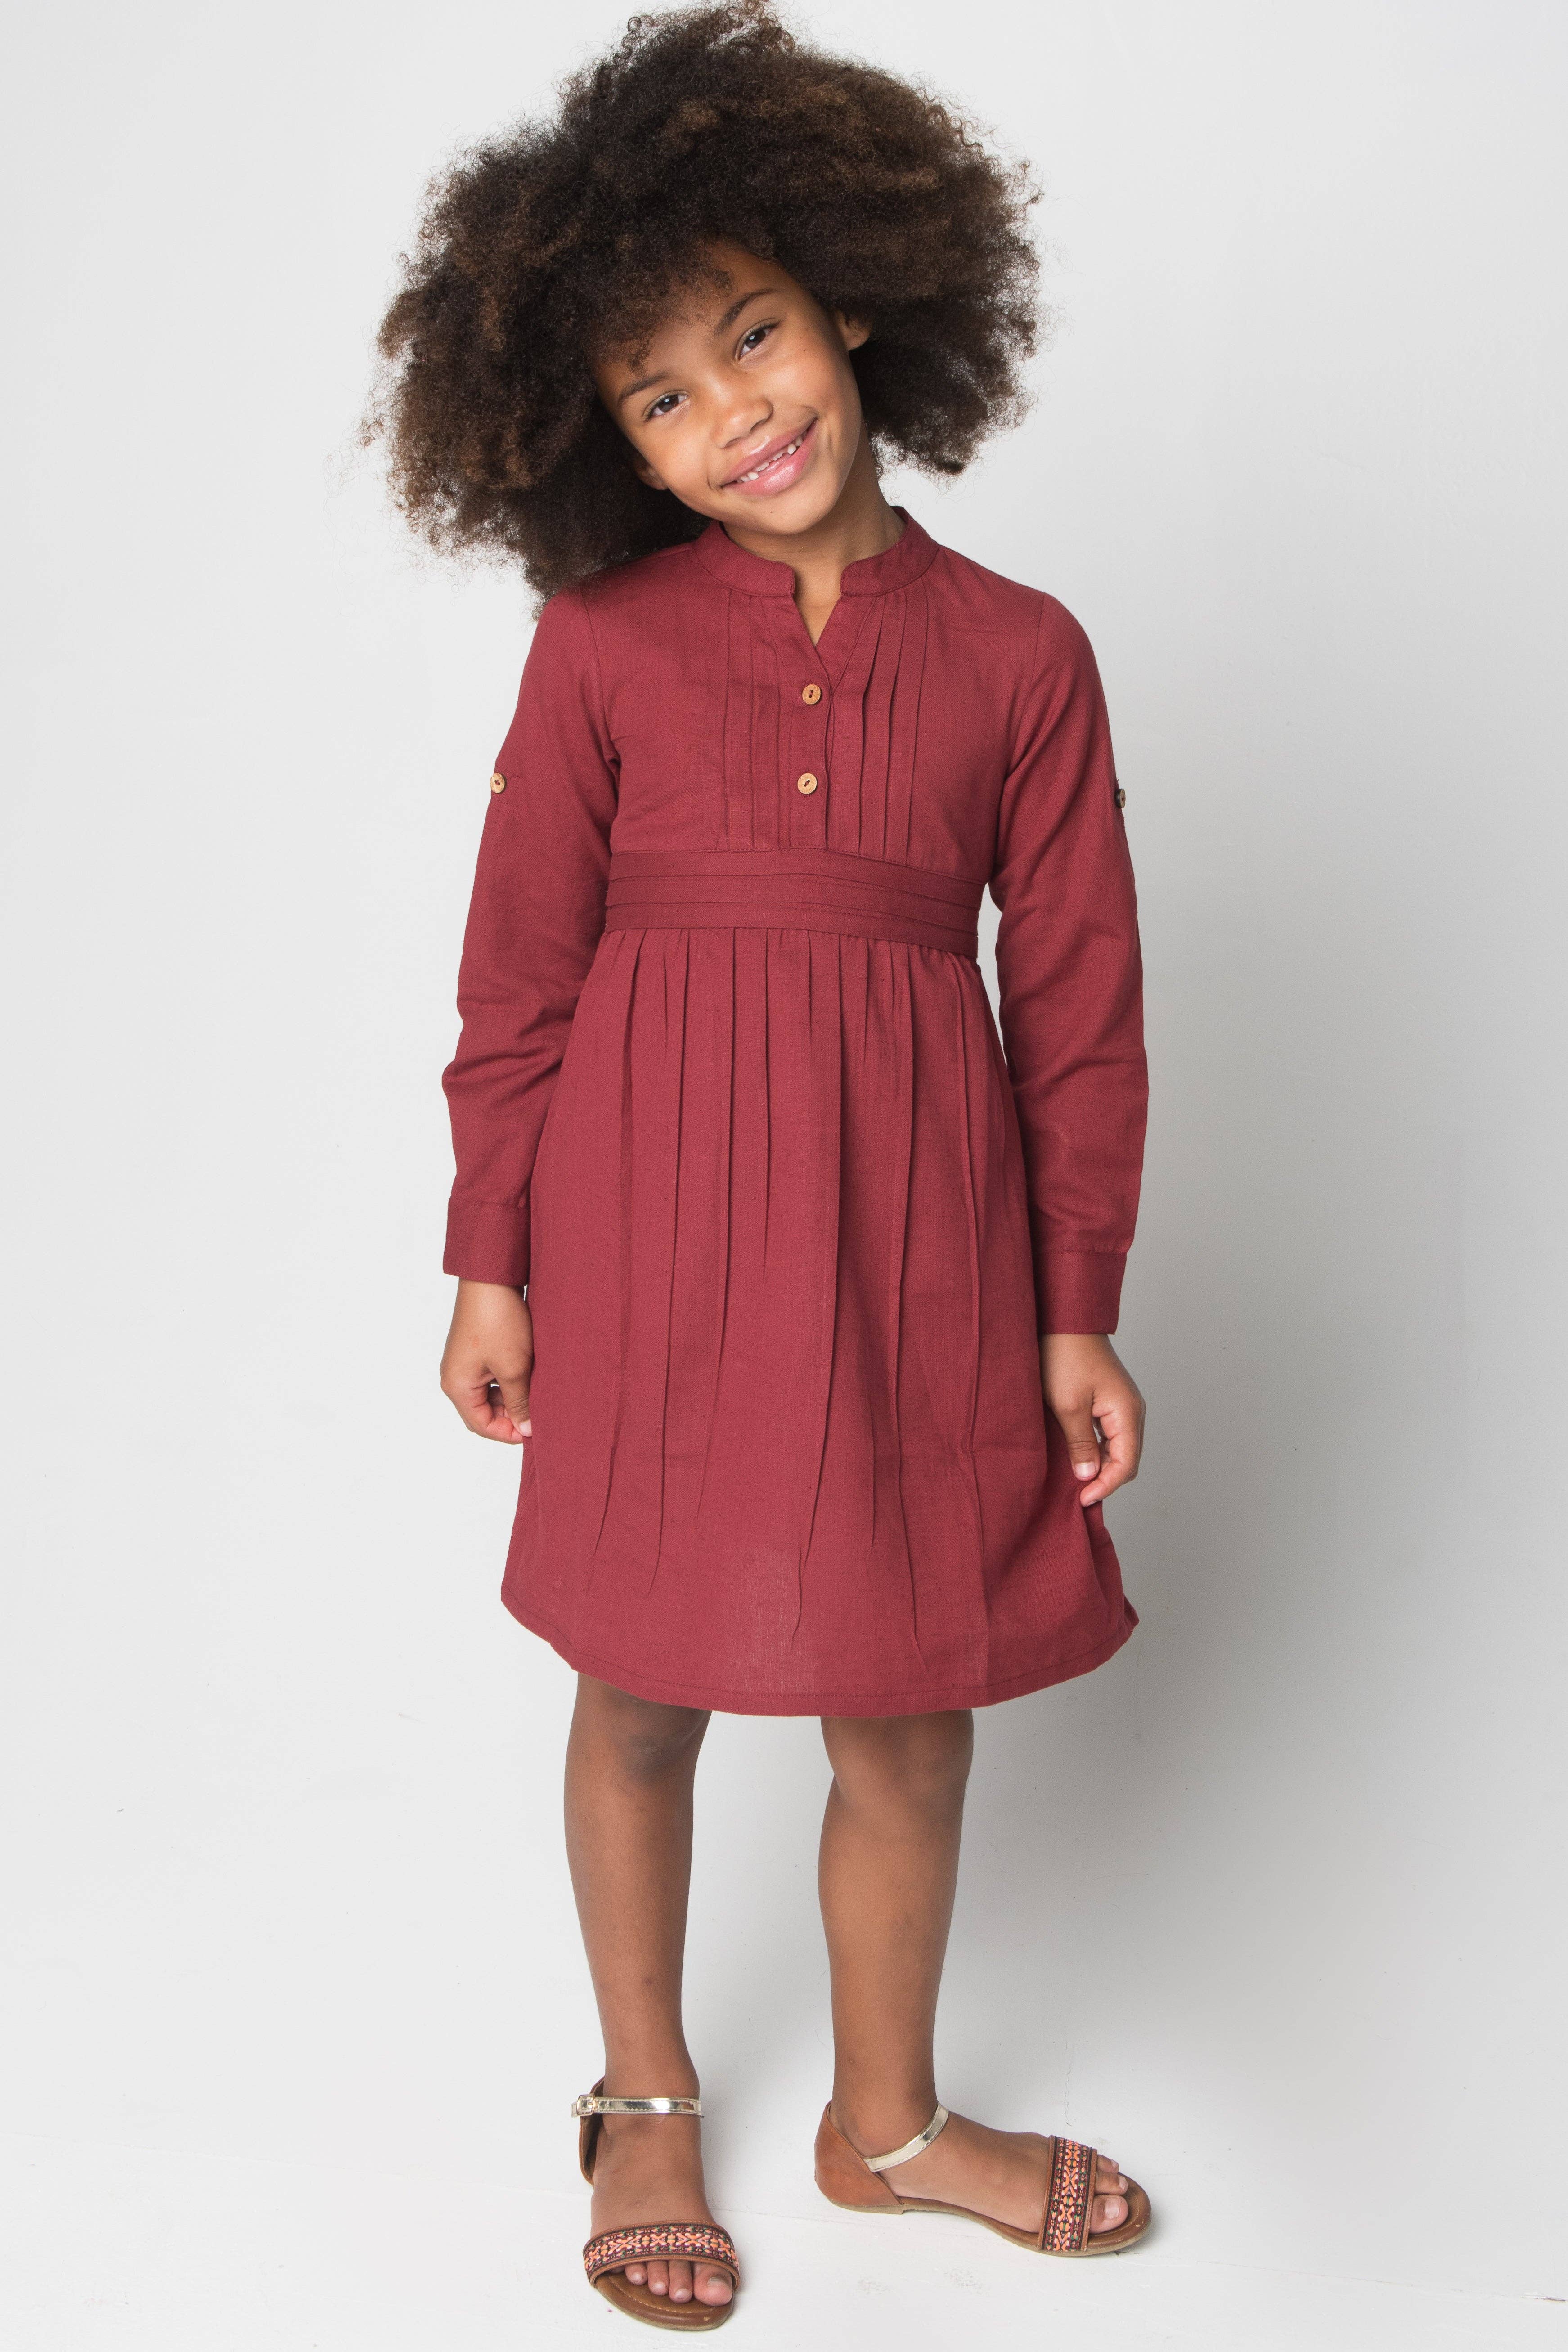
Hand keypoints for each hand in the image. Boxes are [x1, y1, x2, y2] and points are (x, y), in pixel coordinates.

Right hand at [440, 1279, 533, 1441]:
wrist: (491, 1277)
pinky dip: (509, 1381)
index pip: (481, 1426)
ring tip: (537, 1393)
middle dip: (511, 1415)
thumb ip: (520, 1402)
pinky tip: (529, 1375)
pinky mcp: (475, 1349)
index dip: (509, 1433)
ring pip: (489, 1394)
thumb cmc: (498, 1321)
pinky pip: (491, 1376)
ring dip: (512, 1397)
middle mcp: (455, 1376)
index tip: (535, 1431)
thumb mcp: (514, 1368)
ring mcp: (463, 1362)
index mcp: (457, 1387)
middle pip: (483, 1412)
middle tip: (540, 1413)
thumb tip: (526, 1429)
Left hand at [1040, 1333, 1144, 1506]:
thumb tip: (1090, 1476)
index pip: (1126, 1464)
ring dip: (1101, 1466)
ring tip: (1076, 1480)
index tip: (1082, 1499)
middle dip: (1105, 1479)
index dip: (1106, 1486)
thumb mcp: (1068, 1406)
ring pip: (1119, 1449)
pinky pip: (1110, 1435)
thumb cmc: (1065, 1358)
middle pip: (1127, 1459)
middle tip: (1077, 1494)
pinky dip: (1097, 1451)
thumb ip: (1081, 1445)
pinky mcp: (1111, 1401)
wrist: (1064, 1323)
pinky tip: (1079, 1458)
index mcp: (1127, 1413)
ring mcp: (1123, 1406)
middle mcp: (1132, 1411)